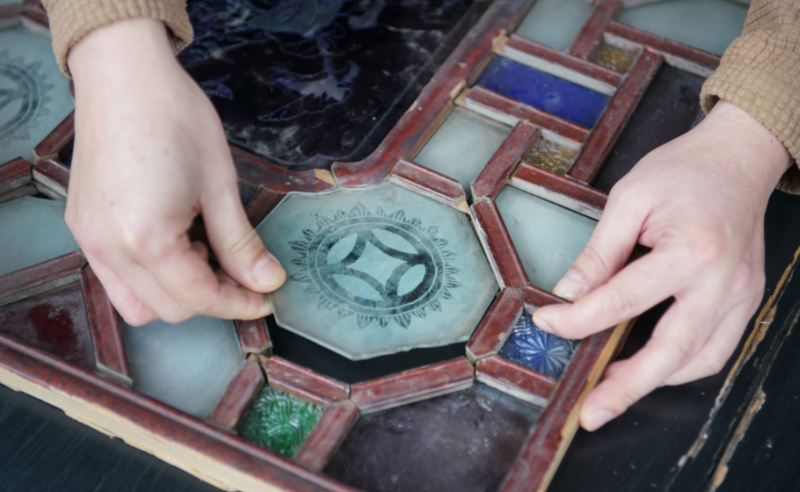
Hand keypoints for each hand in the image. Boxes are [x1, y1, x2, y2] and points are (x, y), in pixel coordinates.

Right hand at [66, 18, 285, 325]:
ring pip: (136, 303)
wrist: (124, 74)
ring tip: (202, 251)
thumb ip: (241, 244)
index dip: (238, 303)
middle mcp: (109, 249)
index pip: (199, 298)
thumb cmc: (176, 118)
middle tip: (241, 272)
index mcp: (147, 239)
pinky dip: (149, 278)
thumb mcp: (220, 186)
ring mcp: (88, 240)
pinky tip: (174, 243)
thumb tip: (268, 282)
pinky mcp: (82, 228)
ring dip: (176, 294)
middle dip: (211, 299)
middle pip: (167, 309)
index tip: (265, 298)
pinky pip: (116, 278)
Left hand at [532, 100, 791, 430]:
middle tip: (591, 412)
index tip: (546, 323)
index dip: (578, 318)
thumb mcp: (630, 198)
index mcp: (692, 250)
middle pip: (671, 351)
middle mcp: (723, 281)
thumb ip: (600, 251)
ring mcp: (740, 295)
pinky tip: (650, 366)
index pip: (622, 299)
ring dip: (654, 382)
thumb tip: (569, 293)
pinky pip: (716, 349)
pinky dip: (681, 365)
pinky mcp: (745, 300)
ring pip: (699, 360)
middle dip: (627, 388)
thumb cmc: (684, 171)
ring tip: (613, 391)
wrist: (739, 158)